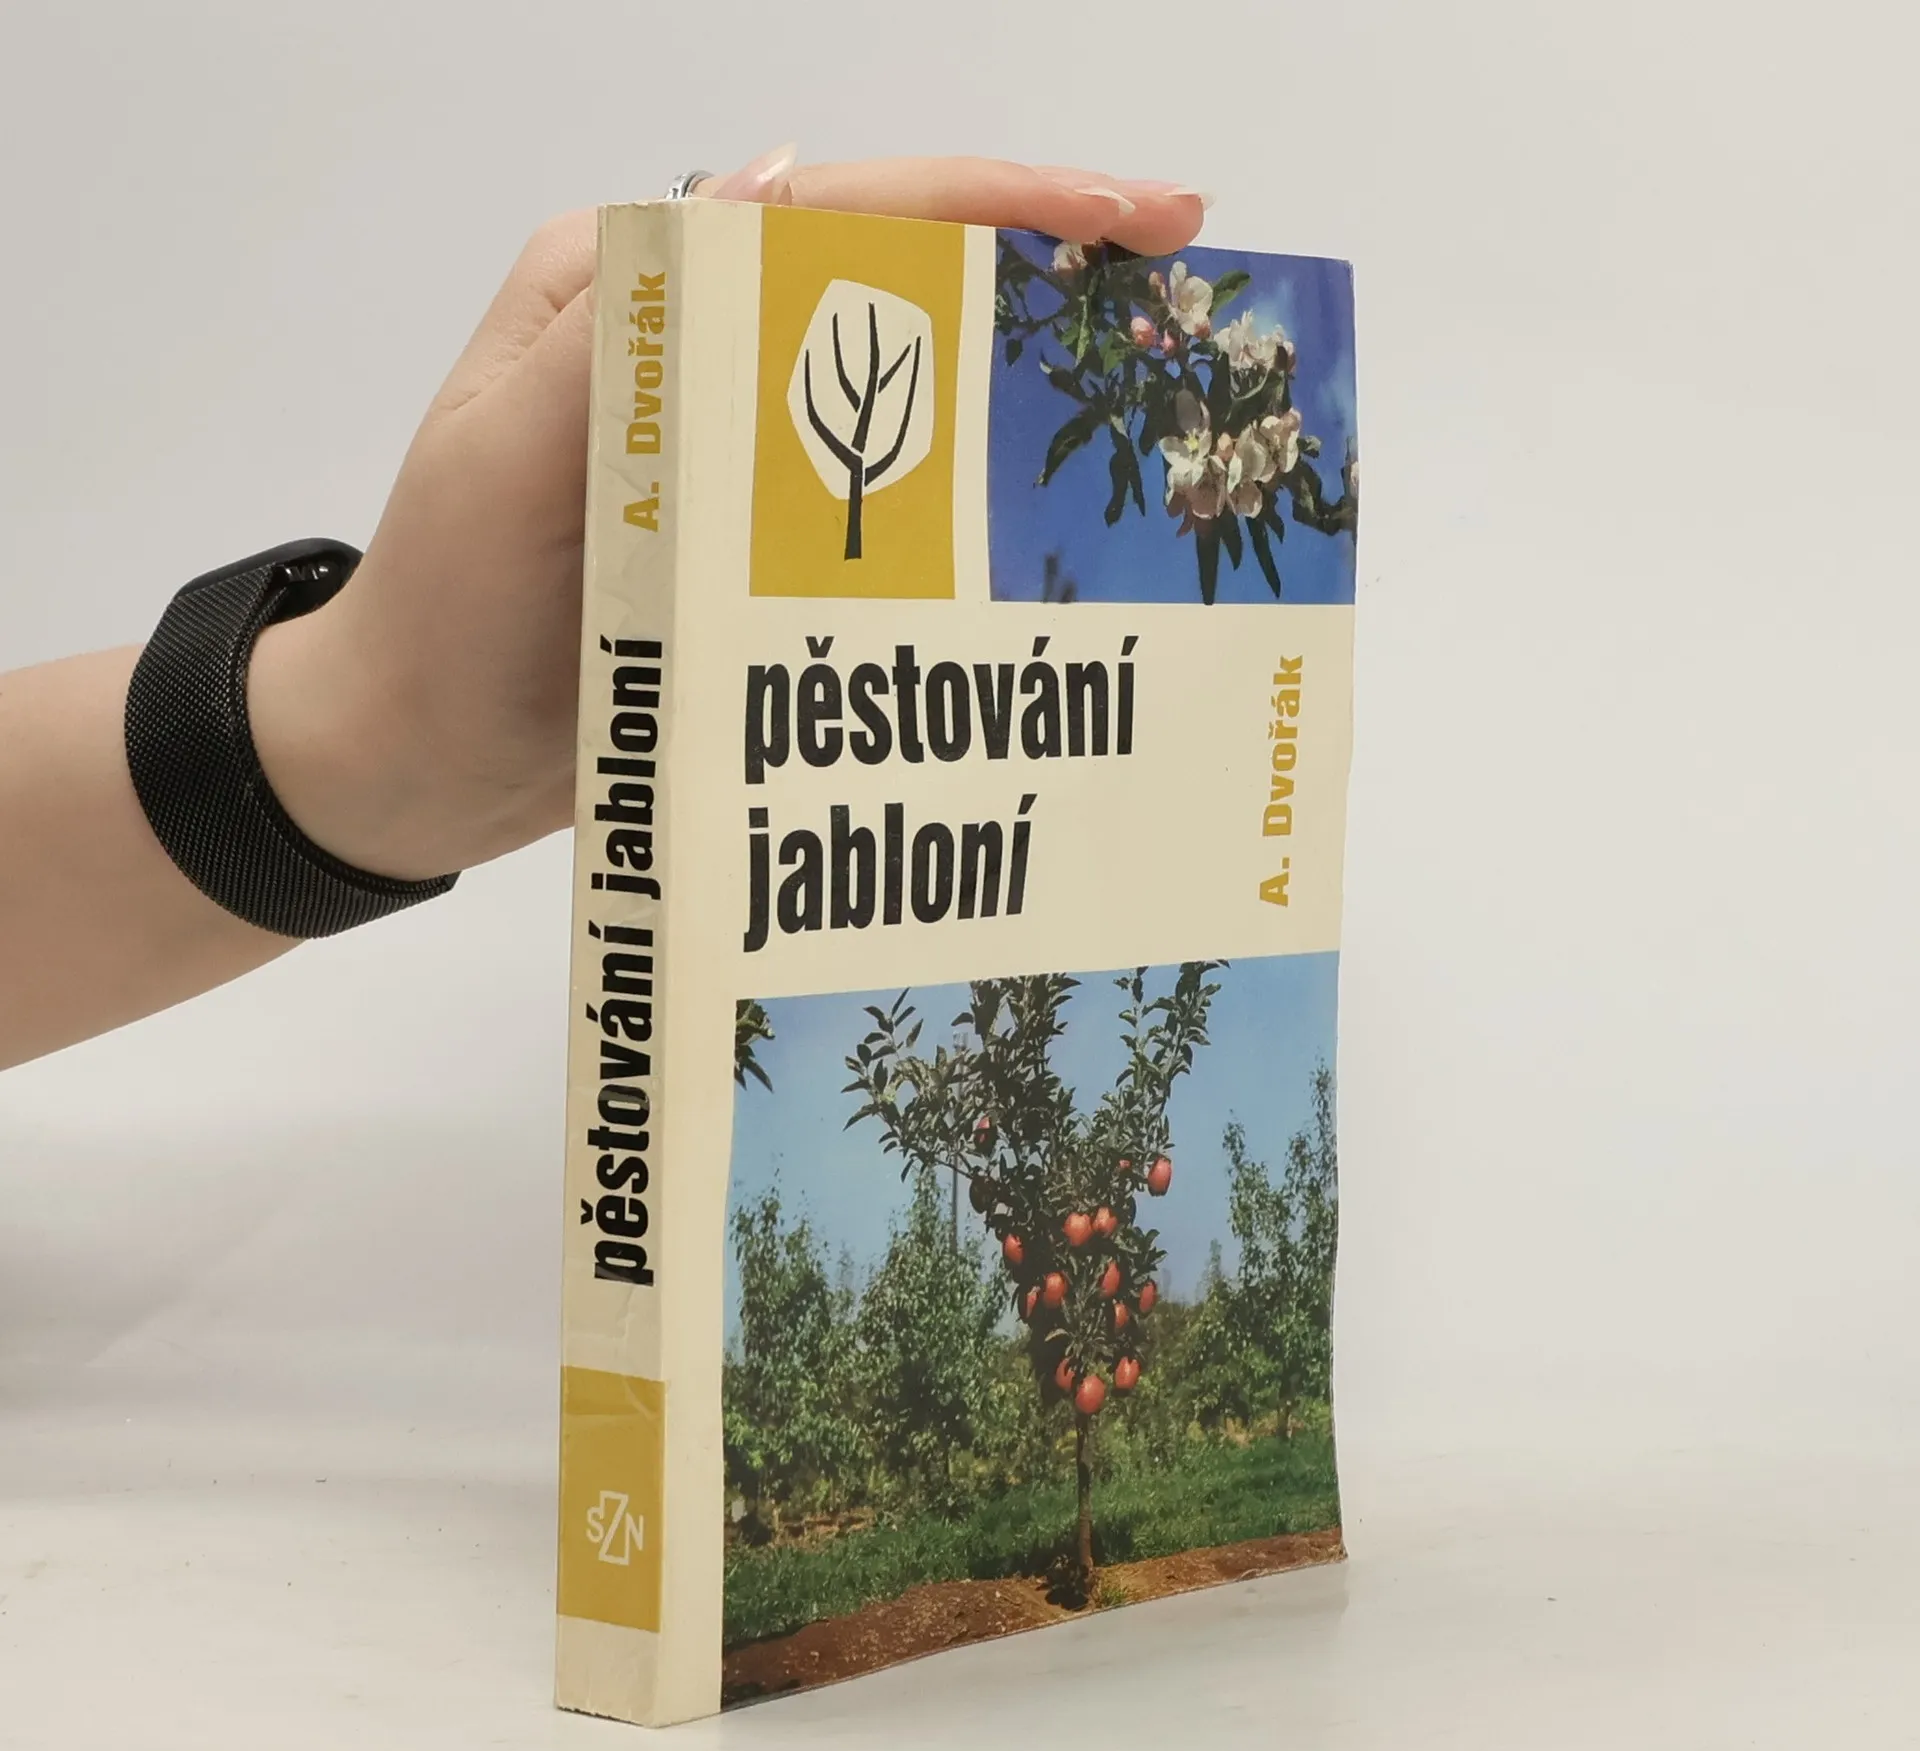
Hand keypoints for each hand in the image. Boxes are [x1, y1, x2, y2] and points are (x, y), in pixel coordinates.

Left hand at [247, 150, 1209, 880]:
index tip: (1144, 219)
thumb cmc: (443, 608)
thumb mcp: (507, 456)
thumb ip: (629, 330)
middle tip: (1187, 297)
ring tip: (1156, 397)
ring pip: (910, 391)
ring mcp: (741, 456)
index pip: (845, 210)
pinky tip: (1054, 525)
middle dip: (1047, 276)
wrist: (407, 759)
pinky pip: (888, 503)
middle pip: (901, 285)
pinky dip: (973, 502)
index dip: (1003, 201)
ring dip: (1030, 385)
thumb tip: (778, 182)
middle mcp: (706, 358)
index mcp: (643, 296)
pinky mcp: (760, 547)